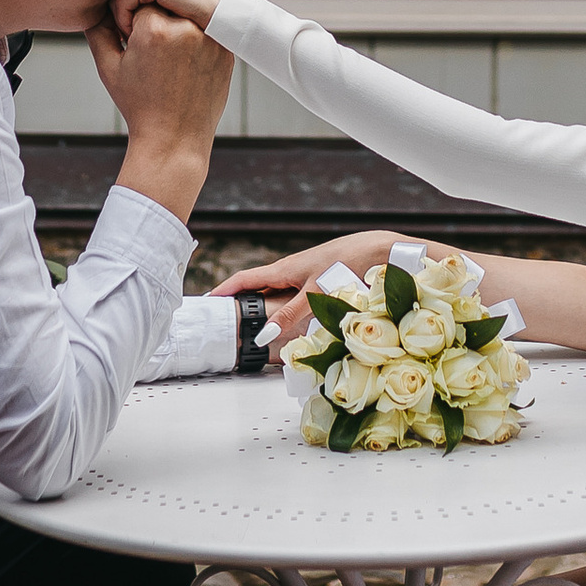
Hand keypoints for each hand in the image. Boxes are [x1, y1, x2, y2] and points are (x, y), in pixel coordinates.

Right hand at [88, 6, 234, 214]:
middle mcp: (187, 29)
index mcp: (155, 30)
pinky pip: (206, 28)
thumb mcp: (109, 67)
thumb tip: (96, 3)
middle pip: (164, 2)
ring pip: (187, 12)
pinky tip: (184, 63)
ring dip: (176, 25)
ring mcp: (211, 38)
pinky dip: (195, 38)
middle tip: (150, 50)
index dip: (130, 20)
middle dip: (154, 18)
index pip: (138, 0)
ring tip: (168, 57)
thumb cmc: (139, 106)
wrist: (175, 139)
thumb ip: (98, 29)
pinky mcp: (225, 49)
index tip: (130, 41)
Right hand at [215, 231, 400, 341]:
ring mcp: (306, 275)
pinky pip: (293, 295)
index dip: (223, 290)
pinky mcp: (320, 280)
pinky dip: (284, 307)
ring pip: (276, 291)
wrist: (378, 250)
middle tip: (225, 319)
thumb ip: (290, 314)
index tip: (206, 303)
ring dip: (262, 305)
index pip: (244, 280)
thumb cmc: (346, 263)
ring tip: (250, 323)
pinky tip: (289, 321)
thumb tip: (264, 335)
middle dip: (240, 300)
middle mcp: (291, 270)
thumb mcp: (315, 292)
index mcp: (283, 269)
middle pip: (257, 286)